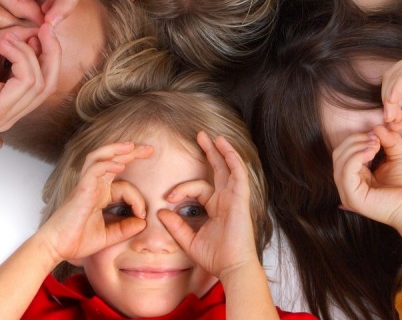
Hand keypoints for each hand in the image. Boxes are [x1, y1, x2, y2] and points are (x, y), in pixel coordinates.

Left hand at [0, 24, 59, 132]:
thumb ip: (16, 43)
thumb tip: (40, 31)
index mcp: (7, 105)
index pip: (45, 84)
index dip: (49, 54)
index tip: (43, 29)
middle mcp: (7, 117)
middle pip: (49, 85)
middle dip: (52, 52)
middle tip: (44, 28)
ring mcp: (2, 117)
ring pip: (40, 81)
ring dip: (27, 51)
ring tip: (5, 38)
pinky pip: (27, 80)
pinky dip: (20, 56)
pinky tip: (3, 45)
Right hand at [39, 143, 154, 262]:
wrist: (56, 248)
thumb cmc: (76, 241)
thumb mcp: (108, 236)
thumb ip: (125, 229)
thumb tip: (143, 223)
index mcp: (100, 195)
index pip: (124, 187)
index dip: (138, 199)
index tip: (143, 216)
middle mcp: (93, 186)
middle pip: (112, 160)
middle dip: (131, 153)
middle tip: (150, 149)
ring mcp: (86, 186)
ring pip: (99, 158)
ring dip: (116, 149)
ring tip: (132, 146)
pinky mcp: (81, 190)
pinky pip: (94, 170)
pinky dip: (107, 164)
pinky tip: (120, 164)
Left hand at [159, 132, 258, 278]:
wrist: (232, 267)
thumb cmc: (215, 257)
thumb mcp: (189, 240)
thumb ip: (175, 226)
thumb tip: (161, 212)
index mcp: (217, 207)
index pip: (198, 188)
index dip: (181, 190)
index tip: (168, 198)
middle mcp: (227, 199)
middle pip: (219, 169)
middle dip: (210, 152)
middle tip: (200, 136)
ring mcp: (235, 197)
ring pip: (229, 167)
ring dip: (221, 150)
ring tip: (212, 136)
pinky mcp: (241, 198)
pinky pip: (238, 173)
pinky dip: (232, 159)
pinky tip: (224, 146)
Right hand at [333, 126, 401, 226]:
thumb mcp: (398, 155)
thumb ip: (389, 140)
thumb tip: (377, 127)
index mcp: (356, 175)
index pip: (344, 151)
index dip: (357, 138)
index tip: (376, 134)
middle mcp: (348, 184)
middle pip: (338, 153)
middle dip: (355, 140)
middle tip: (375, 138)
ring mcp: (347, 192)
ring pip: (339, 160)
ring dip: (356, 146)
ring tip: (375, 145)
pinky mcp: (351, 197)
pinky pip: (345, 171)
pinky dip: (356, 156)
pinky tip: (371, 152)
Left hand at [381, 48, 401, 129]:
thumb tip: (390, 125)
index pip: (392, 80)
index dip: (387, 100)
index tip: (390, 120)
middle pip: (390, 77)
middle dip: (386, 100)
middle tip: (390, 119)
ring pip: (395, 75)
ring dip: (390, 98)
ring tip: (394, 116)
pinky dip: (397, 91)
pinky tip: (395, 105)